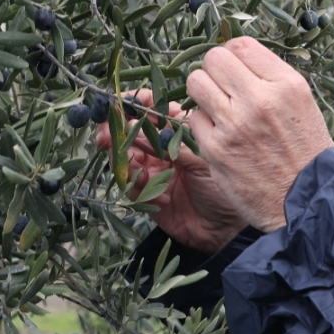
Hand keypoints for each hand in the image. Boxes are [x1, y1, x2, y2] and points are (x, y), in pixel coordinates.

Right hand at [97, 91, 246, 253]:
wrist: (225, 229)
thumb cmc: (222, 188)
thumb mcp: (201, 159)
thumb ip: (170, 144)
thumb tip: (134, 126)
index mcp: (178, 132)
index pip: (152, 111)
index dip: (135, 104)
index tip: (123, 103)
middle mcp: (161, 149)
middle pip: (129, 133)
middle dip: (116, 131)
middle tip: (107, 134)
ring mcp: (152, 172)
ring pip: (124, 159)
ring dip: (125, 161)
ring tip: (139, 168)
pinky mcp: (146, 196)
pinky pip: (131, 187)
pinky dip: (141, 188)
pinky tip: (164, 196)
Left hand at [185, 37, 333, 231]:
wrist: (306, 200)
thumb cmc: (305, 151)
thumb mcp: (302, 103)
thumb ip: (270, 77)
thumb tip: (235, 56)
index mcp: (285, 84)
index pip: (241, 45)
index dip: (232, 54)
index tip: (234, 69)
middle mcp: (260, 100)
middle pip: (213, 59)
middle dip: (214, 71)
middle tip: (222, 87)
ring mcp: (235, 124)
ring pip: (196, 83)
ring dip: (203, 92)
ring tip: (217, 107)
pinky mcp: (216, 149)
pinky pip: (193, 119)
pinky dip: (203, 125)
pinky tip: (220, 135)